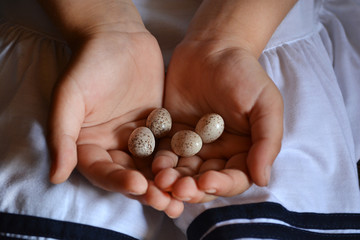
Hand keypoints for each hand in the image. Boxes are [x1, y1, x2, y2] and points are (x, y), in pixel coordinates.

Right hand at [47, 30, 183, 216]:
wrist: (117, 37)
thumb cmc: (88, 65)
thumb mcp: (69, 98)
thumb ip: (62, 136)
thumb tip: (55, 176)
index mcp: (90, 145)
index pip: (102, 171)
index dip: (118, 181)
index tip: (138, 185)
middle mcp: (114, 146)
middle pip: (130, 175)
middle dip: (148, 190)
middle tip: (168, 202)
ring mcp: (138, 138)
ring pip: (152, 166)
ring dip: (167, 182)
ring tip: (185, 196)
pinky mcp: (159, 128)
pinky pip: (169, 146)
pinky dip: (180, 160)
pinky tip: (195, 170)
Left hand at [153, 39, 282, 203]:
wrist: (212, 49)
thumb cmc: (244, 74)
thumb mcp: (265, 103)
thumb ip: (267, 140)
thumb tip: (262, 180)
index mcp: (243, 151)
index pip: (234, 179)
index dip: (222, 186)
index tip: (207, 182)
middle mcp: (217, 154)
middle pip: (205, 182)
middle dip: (192, 188)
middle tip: (179, 189)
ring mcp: (193, 147)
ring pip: (182, 172)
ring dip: (173, 180)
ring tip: (162, 179)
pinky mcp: (171, 136)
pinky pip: (164, 153)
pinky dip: (159, 161)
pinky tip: (153, 164)